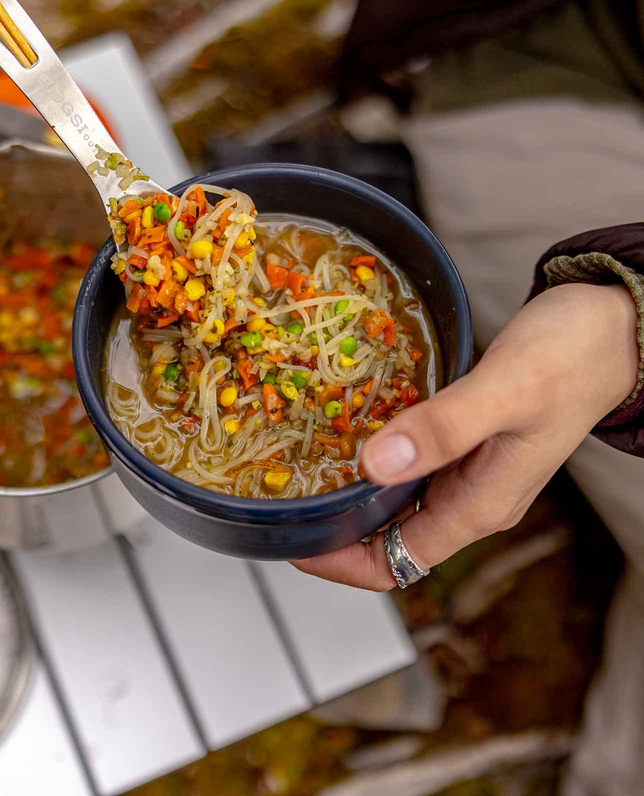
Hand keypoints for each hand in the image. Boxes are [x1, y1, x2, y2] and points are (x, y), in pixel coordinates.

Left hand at [293, 282, 639, 589]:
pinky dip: (370, 453)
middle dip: (330, 524)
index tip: (292, 535)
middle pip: (384, 537)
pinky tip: (342, 425)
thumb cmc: (571, 357)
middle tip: (278, 489)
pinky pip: (405, 460)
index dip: (338, 561)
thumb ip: (444, 428)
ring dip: (345, 489)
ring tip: (295, 460)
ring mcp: (466, 470)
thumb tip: (374, 466)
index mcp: (480, 506)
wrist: (612, 326)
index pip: (395, 564)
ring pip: (391, 499)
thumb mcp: (505, 391)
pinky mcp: (461, 439)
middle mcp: (469, 497)